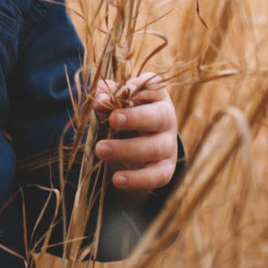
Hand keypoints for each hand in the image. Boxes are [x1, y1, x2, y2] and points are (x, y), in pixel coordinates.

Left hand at [90, 72, 178, 193]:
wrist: (136, 149)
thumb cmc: (124, 118)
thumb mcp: (114, 106)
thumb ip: (106, 98)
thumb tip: (99, 96)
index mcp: (156, 96)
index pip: (152, 87)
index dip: (134, 89)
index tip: (115, 94)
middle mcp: (166, 118)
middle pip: (157, 117)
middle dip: (134, 118)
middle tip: (112, 120)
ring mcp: (168, 144)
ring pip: (154, 147)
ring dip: (126, 149)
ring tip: (100, 150)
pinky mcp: (165, 169)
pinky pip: (156, 176)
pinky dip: (137, 179)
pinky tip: (117, 180)